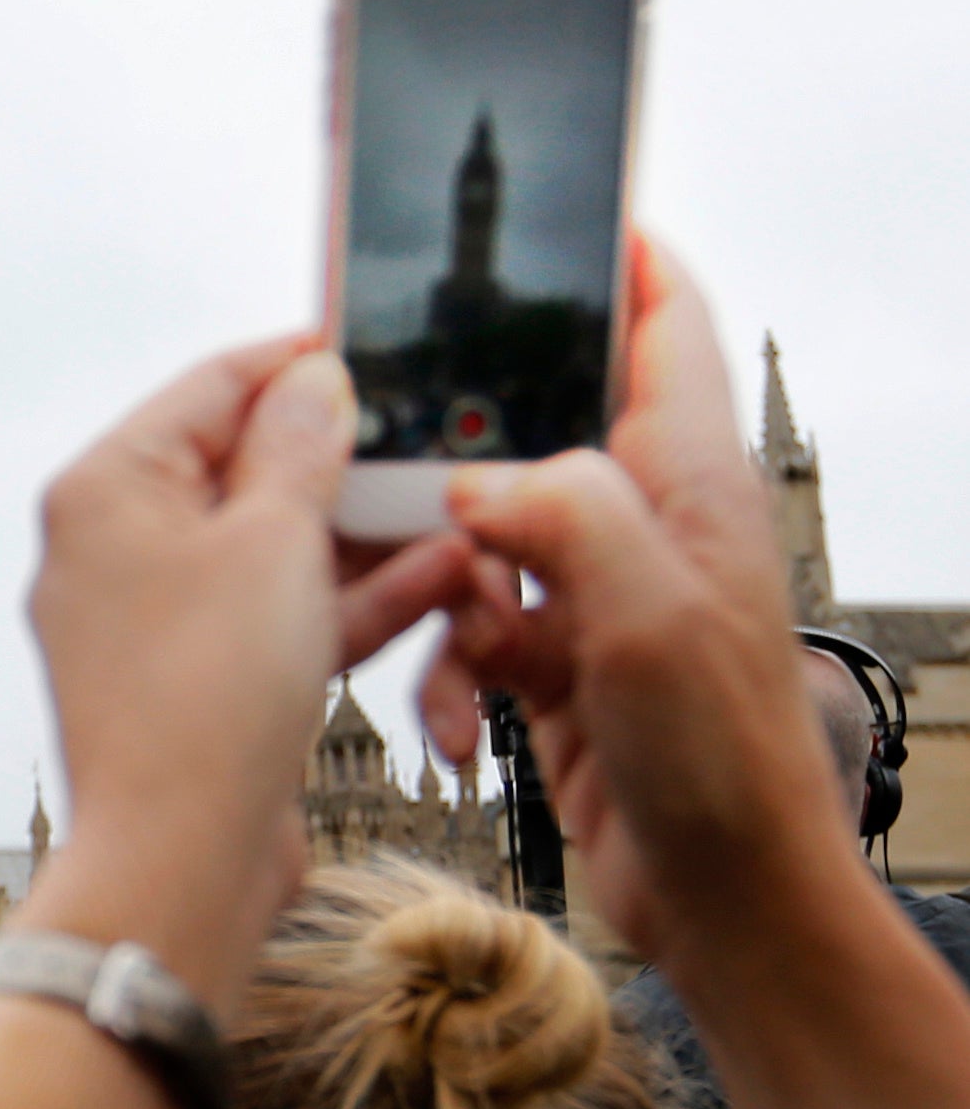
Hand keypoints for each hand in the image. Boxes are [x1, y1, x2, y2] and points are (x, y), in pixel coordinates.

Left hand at [24, 341, 467, 1006]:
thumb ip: (300, 449)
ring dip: (364, 532)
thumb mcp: (273, 538)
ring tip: (453, 504)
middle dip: (345, 460)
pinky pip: (280, 616)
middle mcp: (113, 547)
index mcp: (104, 489)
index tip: (376, 348)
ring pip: (275, 548)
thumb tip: (313, 381)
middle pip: (245, 469)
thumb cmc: (208, 690)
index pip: (210, 388)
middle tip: (432, 435)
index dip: (299, 365)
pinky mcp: (199, 682)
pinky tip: (439, 572)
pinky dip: (348, 598)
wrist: (182, 856)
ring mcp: (154, 619)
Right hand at [421, 245, 853, 967]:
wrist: (719, 897)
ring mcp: (599, 594)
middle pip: (540, 427)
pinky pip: (470, 628)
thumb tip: (478, 477)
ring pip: (481, 534)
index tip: (556, 211)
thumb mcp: (647, 617)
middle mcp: (644, 524)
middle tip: (388, 449)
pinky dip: (444, 668)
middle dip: (462, 446)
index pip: (668, 330)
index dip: (622, 260)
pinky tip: (456, 721)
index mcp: (688, 486)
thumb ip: (567, 514)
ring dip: (441, 586)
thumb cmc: (716, 758)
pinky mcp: (558, 662)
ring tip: (447, 639)